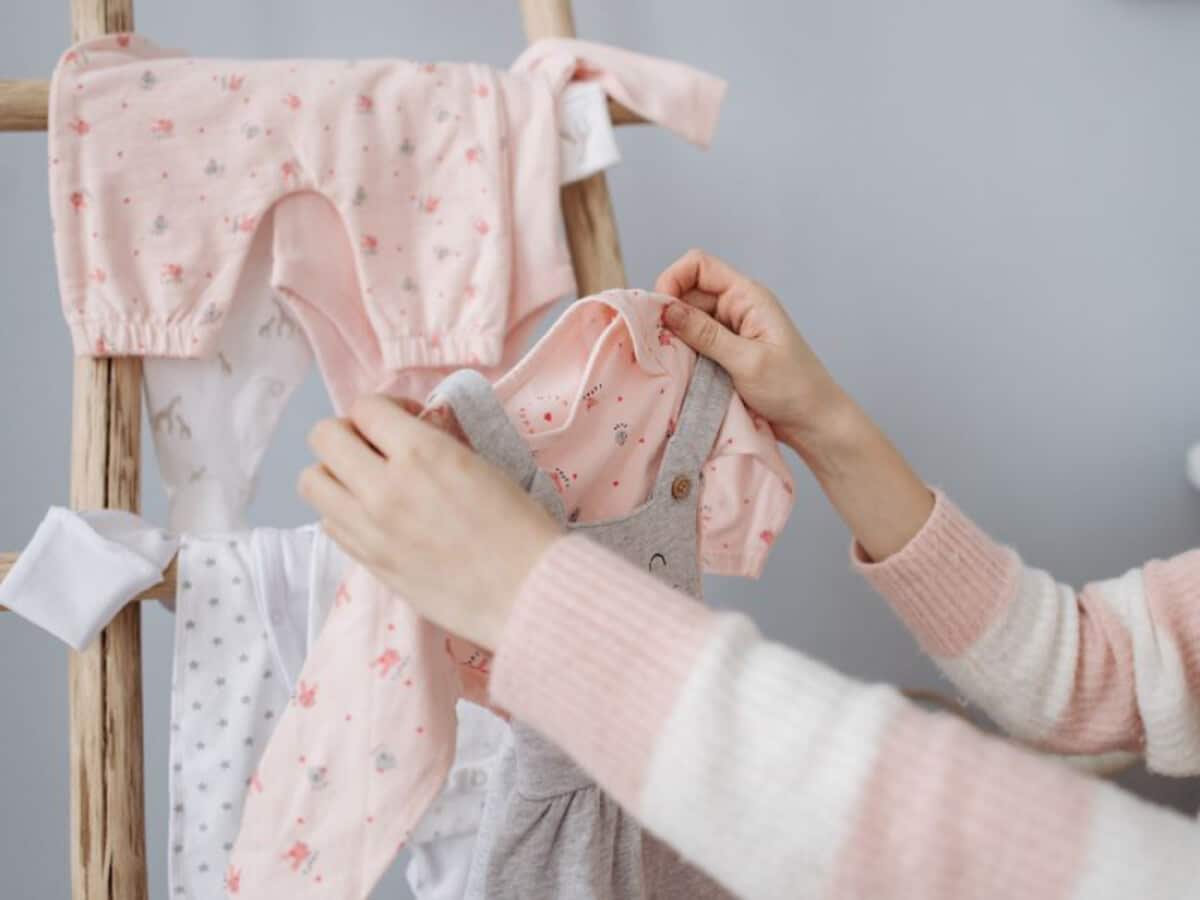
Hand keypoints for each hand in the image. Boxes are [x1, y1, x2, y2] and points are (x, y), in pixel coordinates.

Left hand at [298, 395, 563, 648]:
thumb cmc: (518, 525)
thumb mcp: (480, 463)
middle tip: (377, 449)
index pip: (365, 407)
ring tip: (367, 484)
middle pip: (324, 438)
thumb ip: (433, 442)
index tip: (405, 422)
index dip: (384, 409)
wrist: (525, 591)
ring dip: (335, 473)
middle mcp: (383, 487)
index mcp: (421, 453)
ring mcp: (369, 528)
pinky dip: (343, 512)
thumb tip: (408, 431)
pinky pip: (329, 523)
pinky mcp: (368, 562)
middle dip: (349, 434)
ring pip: (312, 482)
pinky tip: (374, 517)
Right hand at [655, 249, 849, 456]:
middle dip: (669, 314)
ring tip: (669, 362)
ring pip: (687, 321)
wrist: (813, 422)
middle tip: (658, 345)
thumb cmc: (792, 388)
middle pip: (687, 294)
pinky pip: (694, 344)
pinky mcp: (725, 354)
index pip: (699, 266)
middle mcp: (736, 307)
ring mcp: (730, 331)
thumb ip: (705, 334)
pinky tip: (679, 371)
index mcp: (747, 296)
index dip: (673, 279)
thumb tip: (666, 309)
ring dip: (675, 338)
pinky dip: (683, 355)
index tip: (659, 313)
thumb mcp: (746, 360)